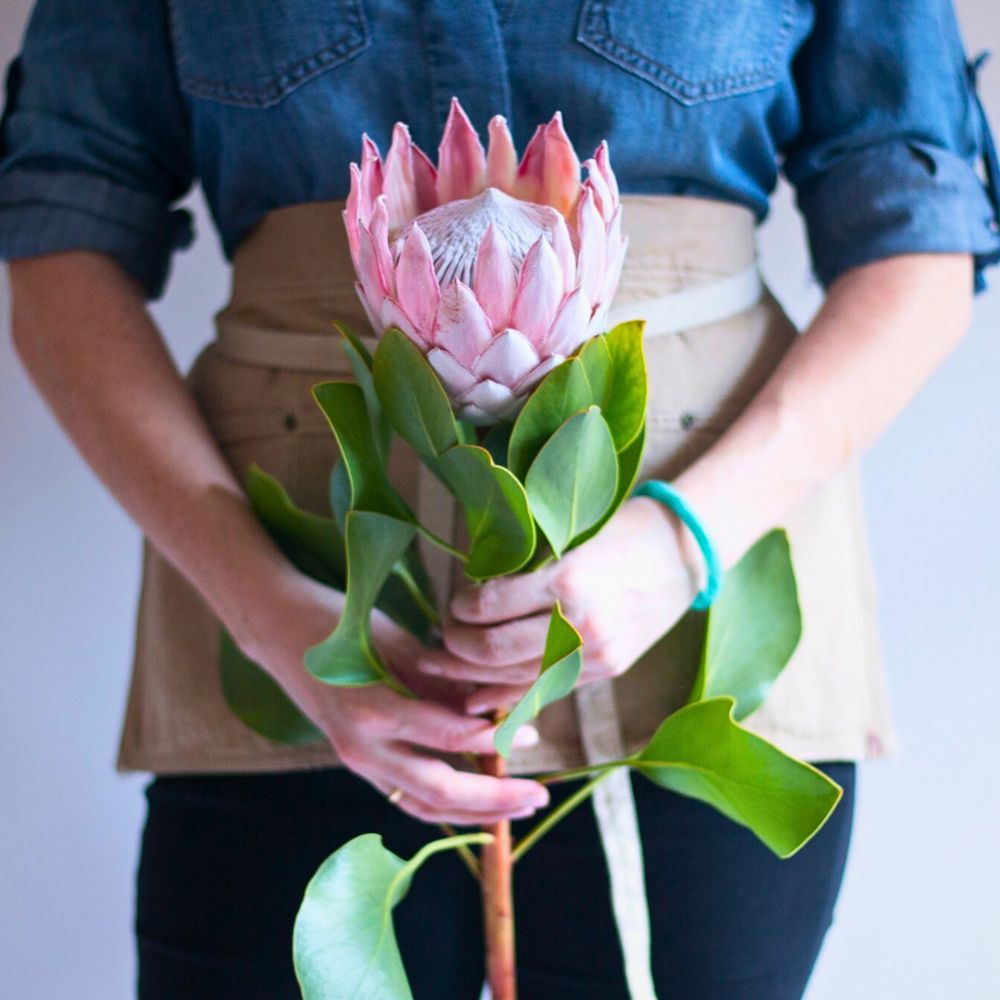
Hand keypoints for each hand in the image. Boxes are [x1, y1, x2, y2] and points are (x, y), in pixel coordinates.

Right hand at [240, 571, 550, 825]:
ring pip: (422, 805)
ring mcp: (356, 759)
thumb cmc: (337, 621)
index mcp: (373, 709)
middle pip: (439, 791)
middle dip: (493, 800)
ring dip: (472, 813)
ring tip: (515, 808)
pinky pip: (405, 794)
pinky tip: (475, 801)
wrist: (276, 627)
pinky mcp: (356, 761)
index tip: (532, 732)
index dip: (495, 737)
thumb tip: (489, 704)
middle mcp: (362, 746)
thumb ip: (439, 677)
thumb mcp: (396, 639)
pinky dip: (443, 803)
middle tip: (537, 795)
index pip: (448, 736)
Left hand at [416, 497, 702, 713]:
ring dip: (472, 675)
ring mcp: (595, 654)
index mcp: (567, 579)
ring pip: (513, 679)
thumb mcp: (570, 532)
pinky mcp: (605, 670)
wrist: (687, 551)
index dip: (458, 607)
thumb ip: (523, 563)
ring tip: (446, 665)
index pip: (487, 606)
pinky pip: (543, 690)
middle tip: (441, 634)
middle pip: (492, 651)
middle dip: (455, 647)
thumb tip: (470, 589)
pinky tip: (477, 699)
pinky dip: (505, 697)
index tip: (453, 600)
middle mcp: (579, 623)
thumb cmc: (622, 529)